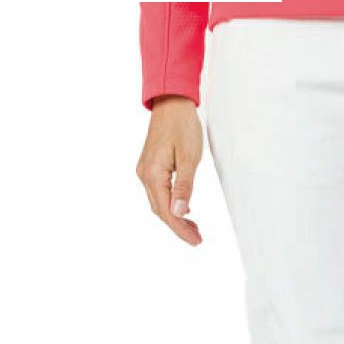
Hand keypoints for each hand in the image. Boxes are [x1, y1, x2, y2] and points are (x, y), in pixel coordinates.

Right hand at [135, 95, 203, 245]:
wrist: (171, 102)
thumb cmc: (182, 126)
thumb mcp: (189, 158)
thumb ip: (185, 187)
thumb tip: (180, 212)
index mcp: (153, 175)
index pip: (166, 211)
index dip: (181, 229)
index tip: (196, 241)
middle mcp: (145, 175)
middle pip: (160, 210)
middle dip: (178, 227)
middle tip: (197, 238)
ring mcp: (145, 171)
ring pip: (159, 202)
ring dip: (175, 216)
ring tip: (194, 228)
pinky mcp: (150, 166)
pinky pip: (159, 192)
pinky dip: (171, 204)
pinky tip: (184, 209)